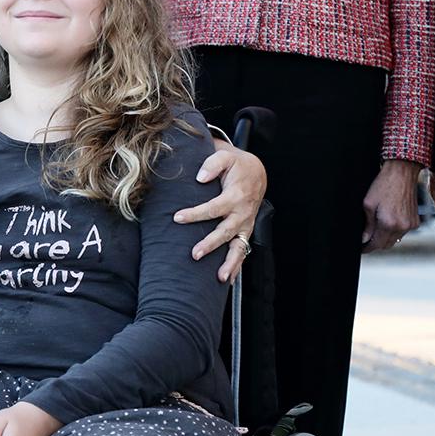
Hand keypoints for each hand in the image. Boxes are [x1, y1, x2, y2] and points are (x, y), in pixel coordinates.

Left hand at [176, 139, 266, 281]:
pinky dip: (237, 266)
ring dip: (229, 263)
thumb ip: (212, 164)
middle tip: (194, 254)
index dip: (195, 213)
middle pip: (225, 232)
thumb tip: (200, 177)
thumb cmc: (237, 165)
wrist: (257, 172)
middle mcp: (242, 214)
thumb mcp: (225, 156)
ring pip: (239, 247)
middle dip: (210, 244)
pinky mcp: (245, 231)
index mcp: (235, 196)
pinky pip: (242, 251)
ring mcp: (245, 225)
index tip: (177, 218)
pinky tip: (227, 279)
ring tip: (220, 277)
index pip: (213, 208)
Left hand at [361, 159, 420, 252]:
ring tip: (376, 229)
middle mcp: (402, 227)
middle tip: (366, 240)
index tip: (362, 249)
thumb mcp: (368, 204)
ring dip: (385, 238)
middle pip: (386, 245)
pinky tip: (388, 221)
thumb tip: (365, 239)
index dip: (367, 248)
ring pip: (395, 239)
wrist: (402, 173)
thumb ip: (367, 225)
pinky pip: (403, 232)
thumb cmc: (383, 185)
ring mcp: (411, 225)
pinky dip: (394, 231)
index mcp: (388, 224)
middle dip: (376, 244)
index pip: (376, 245)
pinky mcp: (416, 221)